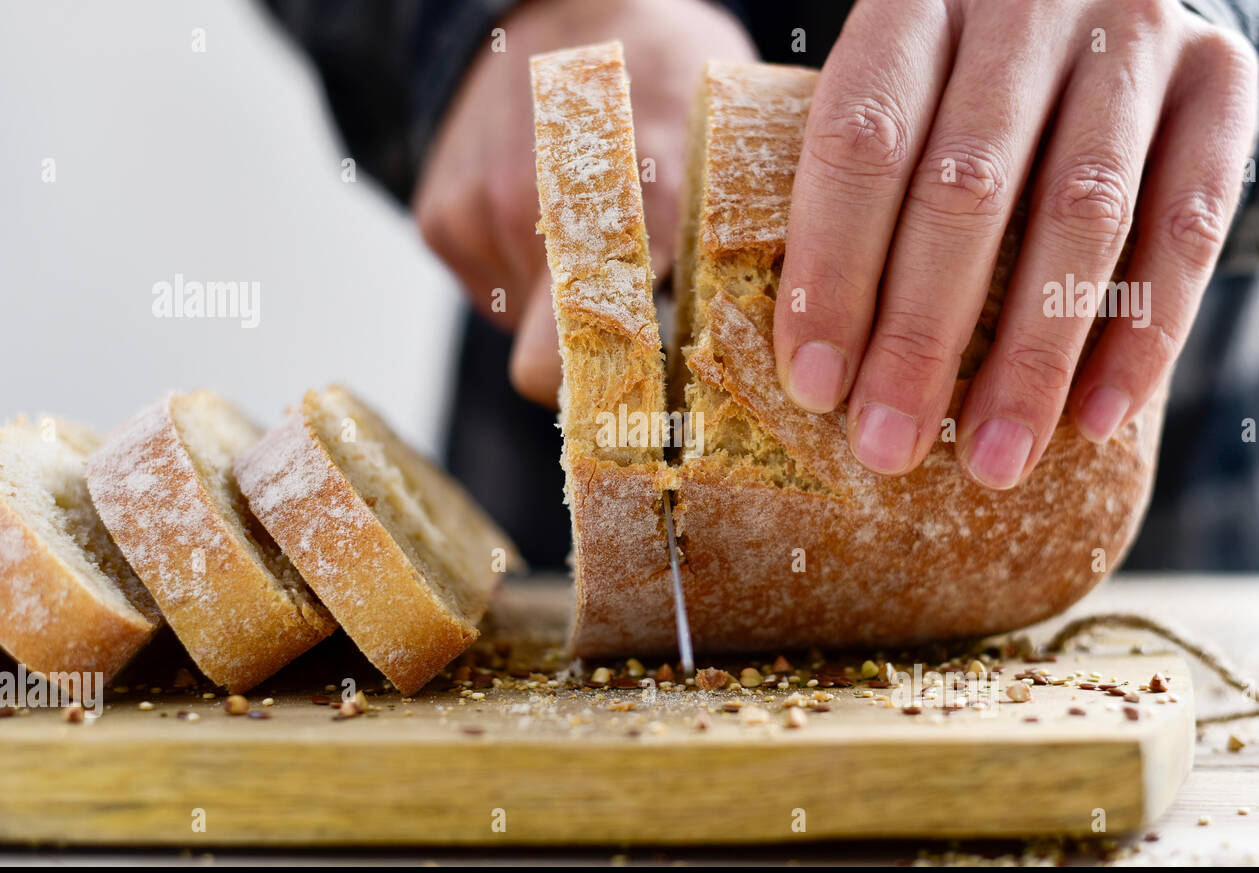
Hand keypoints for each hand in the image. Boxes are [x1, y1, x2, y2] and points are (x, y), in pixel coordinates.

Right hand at [414, 0, 754, 405]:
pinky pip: (492, 291)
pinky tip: (549, 218)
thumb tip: (792, 344)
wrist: (561, 2)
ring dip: (561, 309)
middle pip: (551, 369)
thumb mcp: (732, 147)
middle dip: (588, 371)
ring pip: (524, 330)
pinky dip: (522, 276)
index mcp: (640, 204)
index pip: (609, 357)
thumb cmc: (668, 76)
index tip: (653, 418)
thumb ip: (748, 245)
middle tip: (631, 340)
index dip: (624, 407)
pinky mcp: (439, 219)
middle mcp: (545, 216)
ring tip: (595, 241)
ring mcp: (482, 216)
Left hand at [773, 0, 1258, 487]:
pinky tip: (1095, 418)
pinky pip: (1189, 223)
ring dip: (1032, 356)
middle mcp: (1027, 4)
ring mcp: (1134, 34)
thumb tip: (806, 354)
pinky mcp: (1218, 80)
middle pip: (966, 188)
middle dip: (922, 336)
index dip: (834, 271)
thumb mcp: (892, 96)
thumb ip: (853, 185)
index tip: (814, 385)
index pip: (862, 141)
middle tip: (889, 445)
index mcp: (916, 0)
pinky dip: (1142, 333)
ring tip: (993, 459)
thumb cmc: (958, 80)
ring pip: (1082, 214)